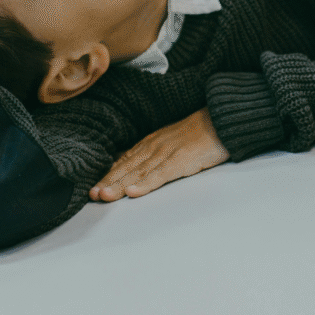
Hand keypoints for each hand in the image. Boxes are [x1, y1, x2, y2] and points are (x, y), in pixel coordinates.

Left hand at [90, 107, 228, 201]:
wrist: (221, 119)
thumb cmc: (200, 133)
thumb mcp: (171, 140)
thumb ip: (154, 153)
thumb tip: (135, 165)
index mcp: (151, 143)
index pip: (125, 161)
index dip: (108, 175)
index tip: (93, 188)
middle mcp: (155, 147)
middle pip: (127, 168)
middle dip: (108, 182)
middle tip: (92, 196)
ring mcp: (167, 153)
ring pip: (138, 172)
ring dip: (120, 185)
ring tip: (105, 196)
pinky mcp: (182, 160)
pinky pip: (160, 174)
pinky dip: (146, 184)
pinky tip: (134, 192)